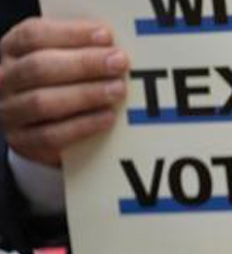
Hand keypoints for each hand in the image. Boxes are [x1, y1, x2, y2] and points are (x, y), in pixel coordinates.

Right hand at [0, 18, 127, 166]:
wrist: (41, 126)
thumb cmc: (57, 83)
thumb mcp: (61, 59)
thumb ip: (79, 49)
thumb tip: (112, 46)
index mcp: (12, 49)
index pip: (33, 35)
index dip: (70, 33)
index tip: (106, 36)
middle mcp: (5, 79)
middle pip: (39, 67)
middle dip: (84, 64)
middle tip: (119, 63)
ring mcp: (10, 111)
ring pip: (43, 102)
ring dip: (85, 94)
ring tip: (117, 89)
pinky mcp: (23, 141)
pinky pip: (51, 135)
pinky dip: (83, 125)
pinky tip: (108, 117)